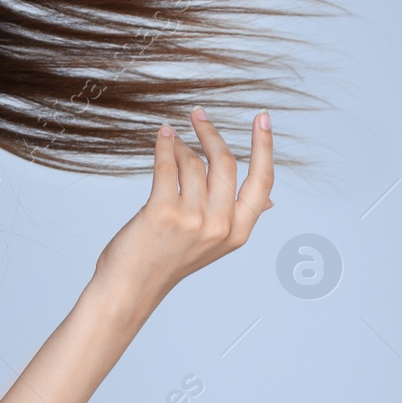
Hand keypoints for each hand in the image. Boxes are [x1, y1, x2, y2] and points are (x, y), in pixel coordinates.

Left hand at [94, 107, 273, 305]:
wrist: (131, 287)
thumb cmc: (168, 261)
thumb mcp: (214, 245)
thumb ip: (237, 219)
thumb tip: (270, 201)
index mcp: (238, 232)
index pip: (262, 181)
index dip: (264, 147)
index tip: (262, 118)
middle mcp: (220, 225)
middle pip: (225, 163)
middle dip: (211, 133)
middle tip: (198, 115)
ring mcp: (192, 219)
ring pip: (192, 162)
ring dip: (180, 144)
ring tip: (169, 141)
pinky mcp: (163, 212)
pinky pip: (167, 165)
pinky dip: (164, 145)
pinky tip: (162, 135)